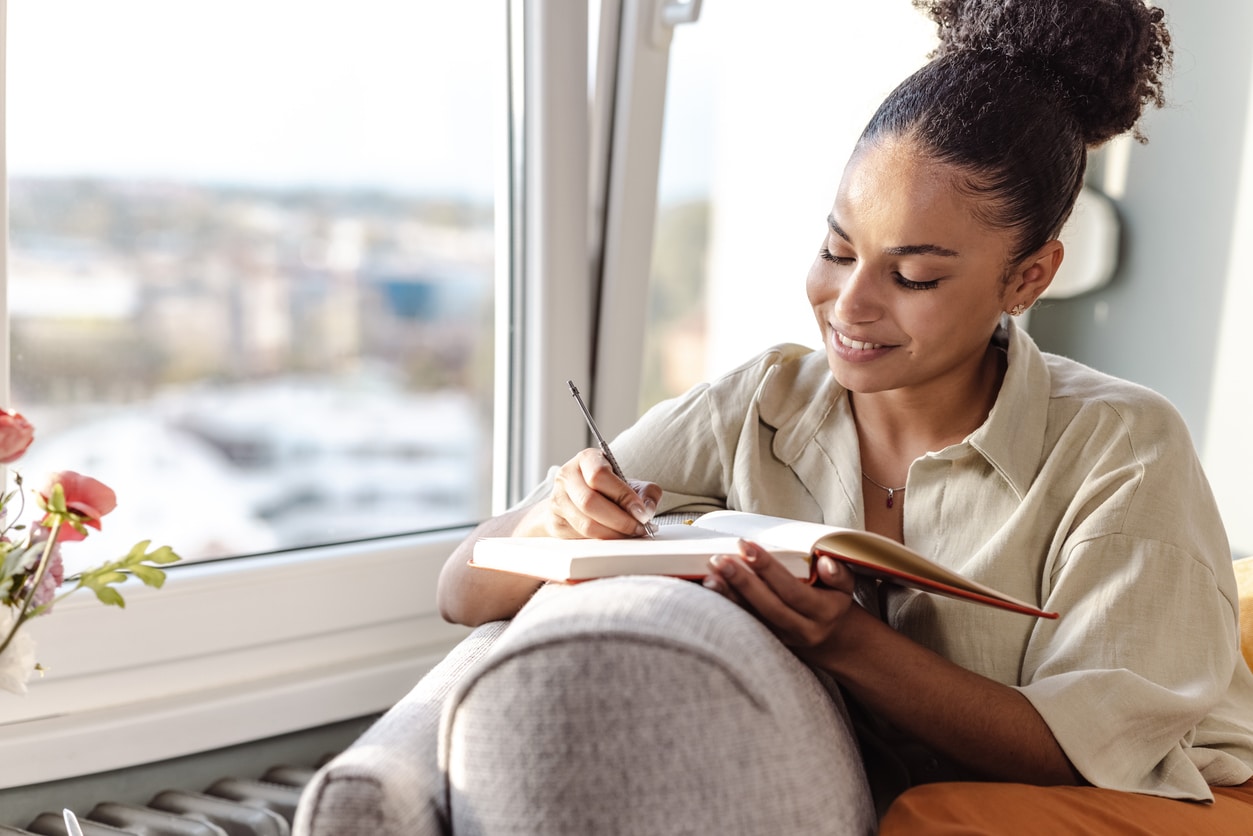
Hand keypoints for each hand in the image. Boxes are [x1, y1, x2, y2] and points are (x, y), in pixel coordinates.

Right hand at [517, 448, 660, 539]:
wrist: (578, 498)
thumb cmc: (607, 488)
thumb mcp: (629, 482)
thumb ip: (646, 492)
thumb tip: (647, 510)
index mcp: (586, 459)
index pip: (599, 475)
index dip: (623, 496)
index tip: (642, 512)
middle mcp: (567, 476)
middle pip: (589, 502)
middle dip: (620, 520)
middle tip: (639, 528)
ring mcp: (558, 499)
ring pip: (585, 523)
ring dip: (612, 534)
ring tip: (630, 534)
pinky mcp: (556, 522)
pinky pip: (580, 536)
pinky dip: (602, 540)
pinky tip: (615, 537)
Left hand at [702, 540, 857, 663]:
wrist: (831, 640)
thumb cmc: (833, 602)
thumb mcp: (845, 587)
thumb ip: (838, 573)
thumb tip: (825, 562)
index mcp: (822, 612)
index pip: (793, 591)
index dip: (769, 569)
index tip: (747, 547)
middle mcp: (802, 629)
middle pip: (769, 607)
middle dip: (742, 582)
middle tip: (720, 559)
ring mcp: (783, 638)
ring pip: (753, 619)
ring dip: (729, 596)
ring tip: (710, 574)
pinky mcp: (767, 642)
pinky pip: (745, 624)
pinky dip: (726, 607)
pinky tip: (711, 588)